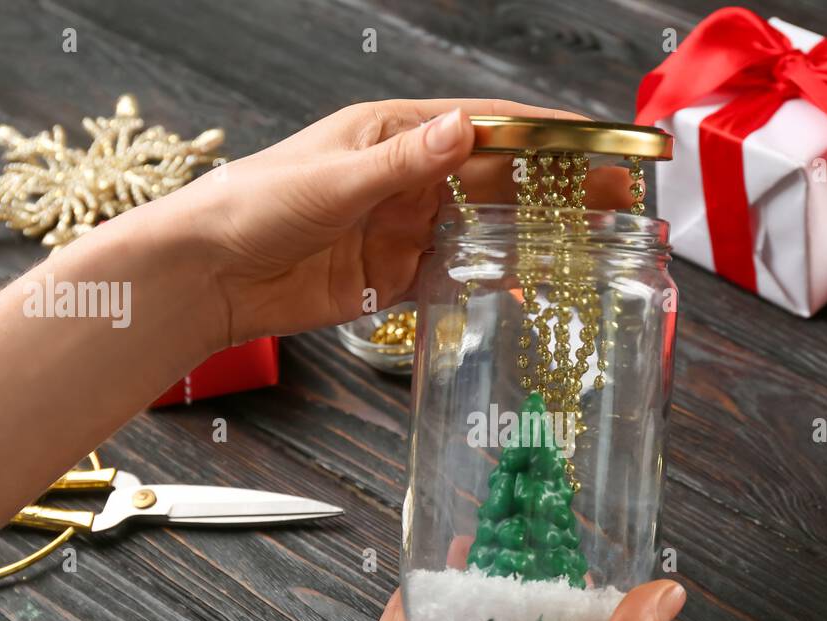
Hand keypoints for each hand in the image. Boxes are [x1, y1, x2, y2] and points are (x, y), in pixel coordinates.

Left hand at [161, 98, 631, 346]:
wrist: (208, 275)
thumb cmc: (253, 204)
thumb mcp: (333, 178)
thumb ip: (403, 162)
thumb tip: (463, 129)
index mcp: (394, 133)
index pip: (488, 127)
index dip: (547, 134)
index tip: (600, 139)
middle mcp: (407, 177)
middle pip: (499, 178)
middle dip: (558, 185)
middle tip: (618, 197)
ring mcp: (405, 227)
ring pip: (486, 227)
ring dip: (536, 233)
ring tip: (593, 242)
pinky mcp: (394, 275)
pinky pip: (456, 275)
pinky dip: (492, 281)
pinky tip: (531, 287)